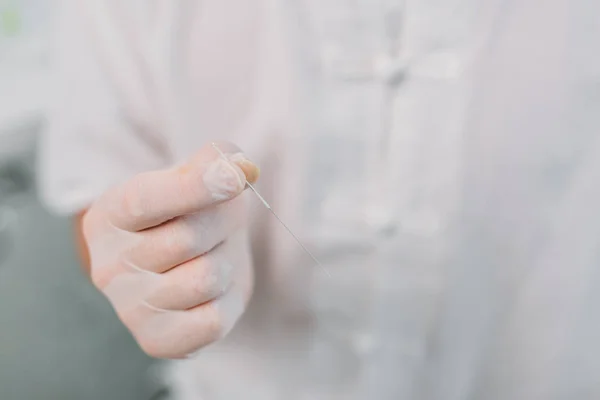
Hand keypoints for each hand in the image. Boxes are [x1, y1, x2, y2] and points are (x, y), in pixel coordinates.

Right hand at [82, 142, 259, 358]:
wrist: (181, 267)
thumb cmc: (188, 216)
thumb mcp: (194, 179)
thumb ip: (213, 163)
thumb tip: (239, 166)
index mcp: (108, 217)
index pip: (145, 200)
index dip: (195, 186)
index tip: (234, 175)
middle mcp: (107, 266)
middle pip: (188, 238)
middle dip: (222, 222)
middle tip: (220, 221)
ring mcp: (128, 309)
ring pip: (206, 279)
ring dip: (225, 261)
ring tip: (212, 255)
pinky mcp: (156, 341)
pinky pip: (213, 321)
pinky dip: (226, 301)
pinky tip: (212, 291)